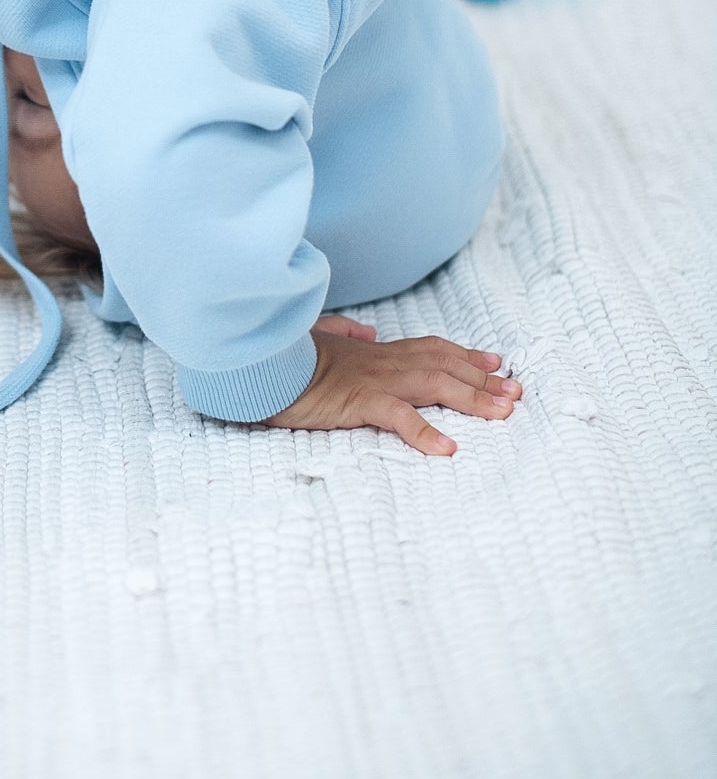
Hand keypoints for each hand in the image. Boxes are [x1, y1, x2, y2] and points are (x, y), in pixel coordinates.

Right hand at [255, 313, 520, 455]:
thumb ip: (344, 331)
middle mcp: (382, 361)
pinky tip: (448, 448)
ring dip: (473, 398)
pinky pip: (398, 416)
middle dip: (484, 378)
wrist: (261, 361)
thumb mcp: (319, 337)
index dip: (465, 354)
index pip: (431, 348)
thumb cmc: (286, 354)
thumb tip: (366, 329)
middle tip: (517, 391)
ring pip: (435, 384)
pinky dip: (425, 431)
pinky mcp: (358, 401)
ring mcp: (373, 379)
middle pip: (445, 366)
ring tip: (503, 412)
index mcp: (375, 350)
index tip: (495, 361)